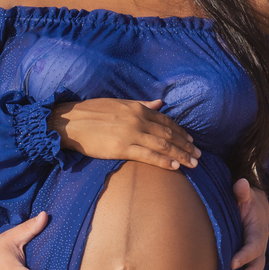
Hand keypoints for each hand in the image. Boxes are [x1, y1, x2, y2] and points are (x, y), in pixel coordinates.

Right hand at [48, 98, 199, 169]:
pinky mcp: (121, 148)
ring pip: (162, 145)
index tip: (191, 140)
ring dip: (180, 155)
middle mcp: (137, 119)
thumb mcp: (118, 103)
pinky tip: (175, 167)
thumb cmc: (91, 112)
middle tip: (199, 155)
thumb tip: (160, 102)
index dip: (180, 131)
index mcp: (136, 108)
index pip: (165, 120)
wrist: (69, 122)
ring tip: (193, 163)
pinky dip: (163, 161)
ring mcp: (130, 134)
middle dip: (185, 145)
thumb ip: (141, 104)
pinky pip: (148, 155)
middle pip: (168, 133)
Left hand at [229, 178, 268, 269]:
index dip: (244, 256)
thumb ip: (242, 192)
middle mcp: (260, 247)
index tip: (232, 263)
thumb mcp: (245, 194)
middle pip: (256, 268)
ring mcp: (257, 257)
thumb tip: (241, 183)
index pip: (253, 247)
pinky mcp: (252, 262)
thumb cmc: (247, 201)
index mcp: (258, 232)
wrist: (256, 207)